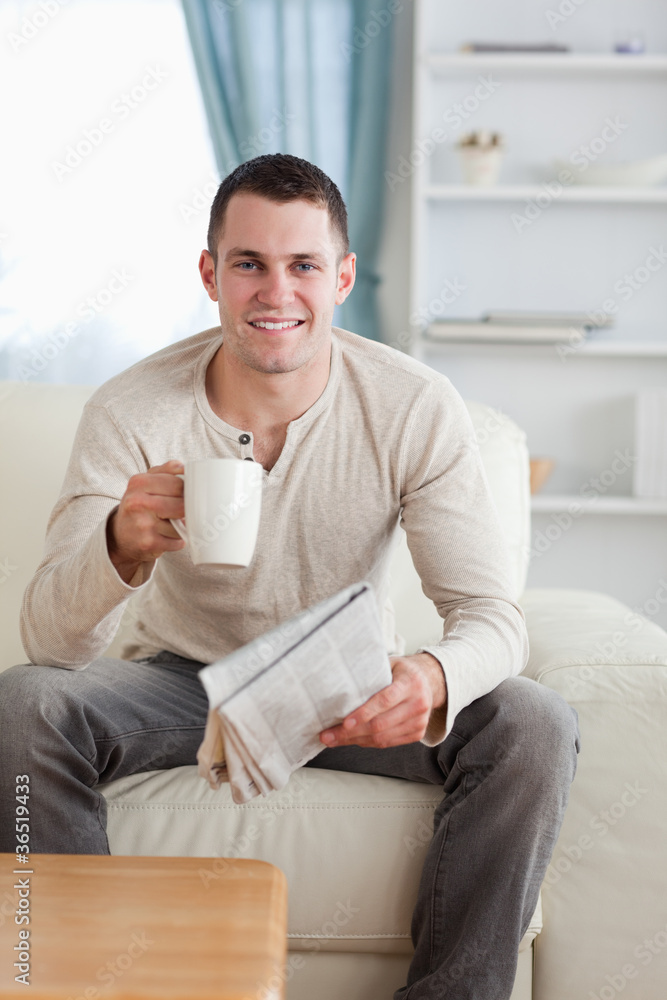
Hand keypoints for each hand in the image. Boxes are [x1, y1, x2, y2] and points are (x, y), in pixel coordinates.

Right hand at [106, 460, 185, 582]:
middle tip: (184, 511)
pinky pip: (178, 541)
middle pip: (181, 505)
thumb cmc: (139, 505)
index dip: (188, 491)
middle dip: (187, 509)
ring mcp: (143, 524)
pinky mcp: (148, 543)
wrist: (120, 535)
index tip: (187, 495)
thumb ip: (165, 470)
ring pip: (181, 525)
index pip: (177, 484)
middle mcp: (138, 502)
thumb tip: (184, 467)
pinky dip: (179, 541)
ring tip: (173, 524)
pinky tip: (169, 536)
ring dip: (183, 526)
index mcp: (138, 483)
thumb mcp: (145, 483)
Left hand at [319, 652, 446, 748]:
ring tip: (334, 739)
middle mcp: (418, 704)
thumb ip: (372, 674)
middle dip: (350, 733)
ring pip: (382, 738)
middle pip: (380, 724)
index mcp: (410, 683)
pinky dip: (367, 743)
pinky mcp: (417, 733)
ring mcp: (419, 721)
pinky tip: (352, 739)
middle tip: (328, 735)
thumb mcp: (390, 664)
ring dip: (355, 740)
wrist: (429, 680)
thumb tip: (340, 682)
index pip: (385, 700)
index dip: (364, 713)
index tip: (345, 722)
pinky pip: (387, 743)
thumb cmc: (403, 671)